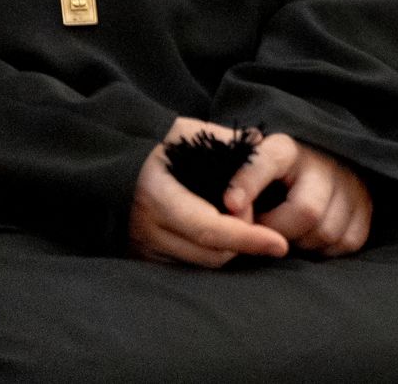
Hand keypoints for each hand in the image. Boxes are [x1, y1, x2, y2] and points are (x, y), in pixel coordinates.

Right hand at [130, 116, 291, 267]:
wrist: (118, 163)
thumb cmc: (160, 144)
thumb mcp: (189, 131)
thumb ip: (226, 140)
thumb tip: (261, 141)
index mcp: (157, 196)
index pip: (209, 228)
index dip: (247, 237)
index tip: (279, 243)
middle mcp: (146, 230)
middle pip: (213, 253)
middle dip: (244, 237)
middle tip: (249, 208)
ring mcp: (143, 248)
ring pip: (205, 263)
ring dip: (230, 247)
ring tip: (232, 216)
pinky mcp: (145, 259)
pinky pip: (190, 266)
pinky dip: (211, 252)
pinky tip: (218, 230)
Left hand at [224, 131, 372, 256]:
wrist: (317, 169)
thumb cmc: (271, 178)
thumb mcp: (250, 172)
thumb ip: (237, 185)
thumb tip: (232, 210)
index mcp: (286, 149)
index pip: (268, 161)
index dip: (248, 183)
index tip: (230, 204)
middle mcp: (324, 162)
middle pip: (307, 211)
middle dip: (281, 231)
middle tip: (265, 232)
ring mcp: (351, 183)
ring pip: (328, 231)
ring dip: (304, 243)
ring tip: (290, 232)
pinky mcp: (367, 206)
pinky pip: (348, 242)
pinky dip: (327, 249)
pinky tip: (312, 237)